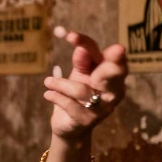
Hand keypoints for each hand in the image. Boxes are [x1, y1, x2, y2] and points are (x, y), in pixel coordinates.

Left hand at [43, 27, 127, 141]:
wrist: (70, 125)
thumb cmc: (75, 94)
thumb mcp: (79, 74)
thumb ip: (82, 61)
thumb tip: (80, 48)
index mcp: (113, 75)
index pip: (106, 55)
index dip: (88, 45)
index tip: (69, 35)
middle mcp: (114, 91)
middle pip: (113, 73)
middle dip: (102, 64)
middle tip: (82, 54)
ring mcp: (103, 108)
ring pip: (81, 90)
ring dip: (60, 84)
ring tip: (47, 82)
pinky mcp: (88, 120)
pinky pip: (70, 104)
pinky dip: (56, 96)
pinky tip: (48, 94)